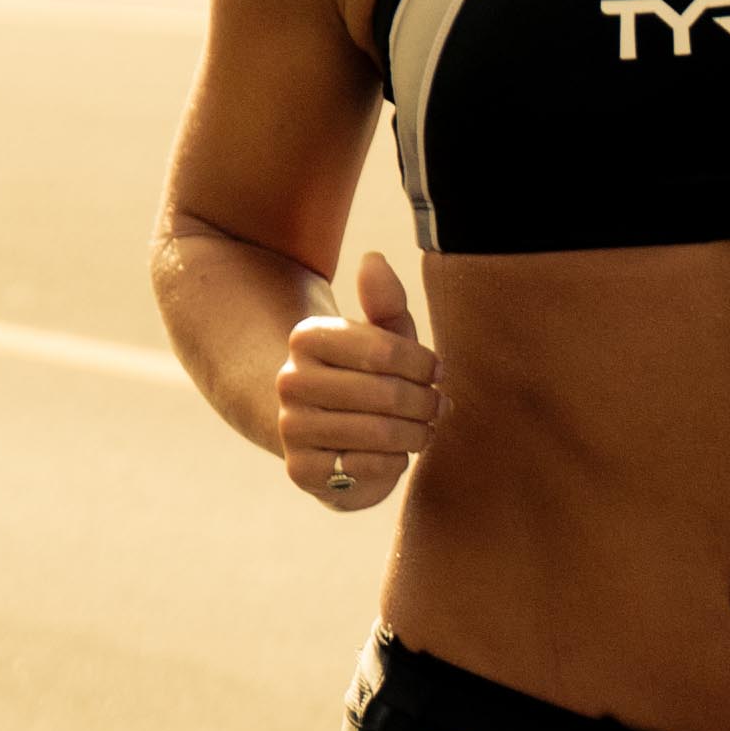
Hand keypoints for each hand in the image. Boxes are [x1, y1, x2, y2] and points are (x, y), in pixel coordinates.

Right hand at [277, 250, 441, 507]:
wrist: (327, 437)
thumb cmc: (367, 377)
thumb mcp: (381, 338)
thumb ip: (385, 301)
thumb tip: (373, 259)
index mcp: (307, 337)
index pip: (385, 350)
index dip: (423, 365)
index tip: (437, 372)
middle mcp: (290, 380)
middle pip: (386, 394)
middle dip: (425, 403)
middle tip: (439, 407)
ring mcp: (292, 427)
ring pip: (379, 433)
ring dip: (416, 434)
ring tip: (426, 429)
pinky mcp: (301, 471)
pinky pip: (367, 467)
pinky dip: (395, 462)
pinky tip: (398, 454)